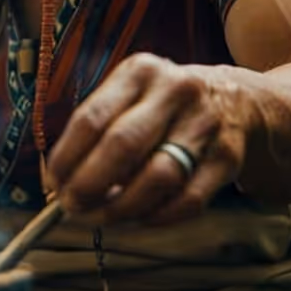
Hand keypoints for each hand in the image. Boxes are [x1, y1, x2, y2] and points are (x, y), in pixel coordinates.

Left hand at [46, 53, 247, 225]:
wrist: (237, 100)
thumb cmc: (165, 104)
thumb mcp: (132, 92)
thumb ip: (97, 127)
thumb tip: (59, 180)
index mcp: (140, 71)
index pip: (92, 118)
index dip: (67, 157)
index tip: (53, 183)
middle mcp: (175, 91)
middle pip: (123, 146)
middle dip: (90, 185)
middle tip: (73, 207)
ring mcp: (205, 124)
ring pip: (157, 177)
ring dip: (122, 207)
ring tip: (103, 217)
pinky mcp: (227, 157)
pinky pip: (188, 200)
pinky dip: (158, 216)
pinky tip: (139, 218)